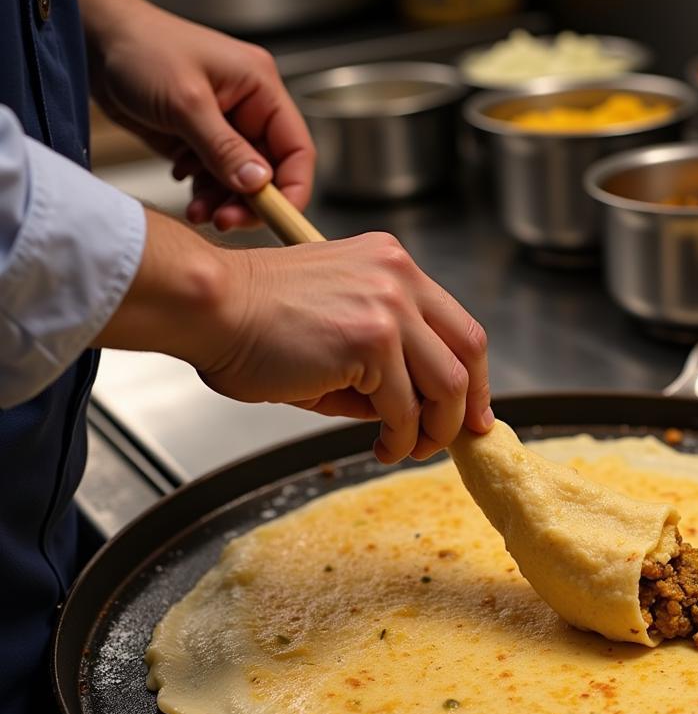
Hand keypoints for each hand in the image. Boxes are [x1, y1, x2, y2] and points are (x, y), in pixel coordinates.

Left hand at [79, 0, 313, 230]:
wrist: (93, 42)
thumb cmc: (140, 49)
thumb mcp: (186, 102)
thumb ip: (224, 148)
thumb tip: (258, 185)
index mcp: (261, 90)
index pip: (297, 150)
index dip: (293, 189)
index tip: (276, 218)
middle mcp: (250, 110)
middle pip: (271, 173)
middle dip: (249, 202)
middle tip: (225, 220)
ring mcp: (227, 127)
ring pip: (242, 181)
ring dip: (223, 202)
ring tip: (198, 212)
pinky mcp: (202, 141)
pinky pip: (216, 179)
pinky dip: (204, 192)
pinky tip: (185, 187)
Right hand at [94, 214, 492, 461]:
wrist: (208, 307)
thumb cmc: (254, 321)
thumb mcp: (337, 328)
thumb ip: (384, 360)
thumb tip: (415, 410)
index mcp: (392, 265)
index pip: (458, 324)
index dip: (474, 374)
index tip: (473, 409)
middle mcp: (399, 277)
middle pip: (471, 349)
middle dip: (470, 405)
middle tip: (456, 438)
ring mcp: (390, 306)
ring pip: (448, 385)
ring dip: (434, 429)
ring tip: (407, 448)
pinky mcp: (372, 339)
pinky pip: (405, 407)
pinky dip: (400, 438)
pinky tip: (383, 448)